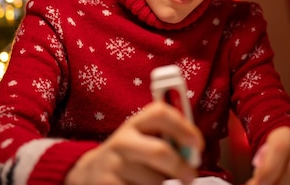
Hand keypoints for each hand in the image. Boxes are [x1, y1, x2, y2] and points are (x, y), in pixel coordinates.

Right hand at [65, 101, 203, 184]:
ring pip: (154, 181)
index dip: (183, 126)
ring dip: (162, 184)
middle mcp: (122, 141)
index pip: (160, 113)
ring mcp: (113, 166)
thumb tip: (193, 151)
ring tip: (154, 180)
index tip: (197, 143)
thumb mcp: (143, 139)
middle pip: (159, 152)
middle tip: (191, 176)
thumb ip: (168, 138)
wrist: (92, 173)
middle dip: (180, 166)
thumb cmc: (131, 155)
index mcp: (135, 124)